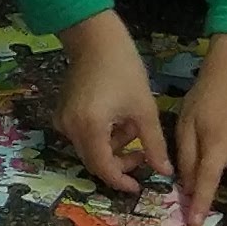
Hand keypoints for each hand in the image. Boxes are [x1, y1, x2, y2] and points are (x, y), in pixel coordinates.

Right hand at [50, 12, 165, 196]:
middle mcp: (70, 129)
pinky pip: (82, 136)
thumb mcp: (144, 109)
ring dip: (112, 146)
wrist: (95, 39)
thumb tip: (164, 172)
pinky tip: (115, 119)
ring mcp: (63, 121)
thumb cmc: (124, 69)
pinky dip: (101, 136)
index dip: (121, 180)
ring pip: (90, 149)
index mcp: (90, 128)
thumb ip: (154, 144)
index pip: (104, 168)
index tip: (138, 186)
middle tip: (142, 154)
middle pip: (95, 161)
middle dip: (120, 162)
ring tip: (130, 125)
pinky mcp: (62, 114)